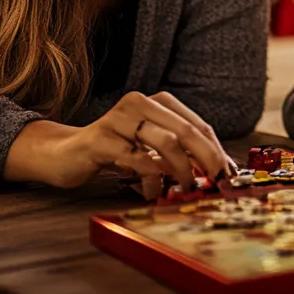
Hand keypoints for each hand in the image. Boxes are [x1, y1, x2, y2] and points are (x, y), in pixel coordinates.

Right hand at [4, 91, 235, 198]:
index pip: (197, 124)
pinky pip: (137, 159)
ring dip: (182, 169)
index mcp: (157, 102)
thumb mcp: (149, 148)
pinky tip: (154, 191)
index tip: (228, 172)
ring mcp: (119, 119)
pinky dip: (152, 178)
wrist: (65, 153)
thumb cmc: (114, 150)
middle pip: (186, 130)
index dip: (215, 149)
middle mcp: (140, 103)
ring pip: (166, 142)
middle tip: (217, 181)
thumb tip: (214, 171)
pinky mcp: (101, 139)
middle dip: (207, 157)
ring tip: (185, 188)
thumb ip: (176, 153)